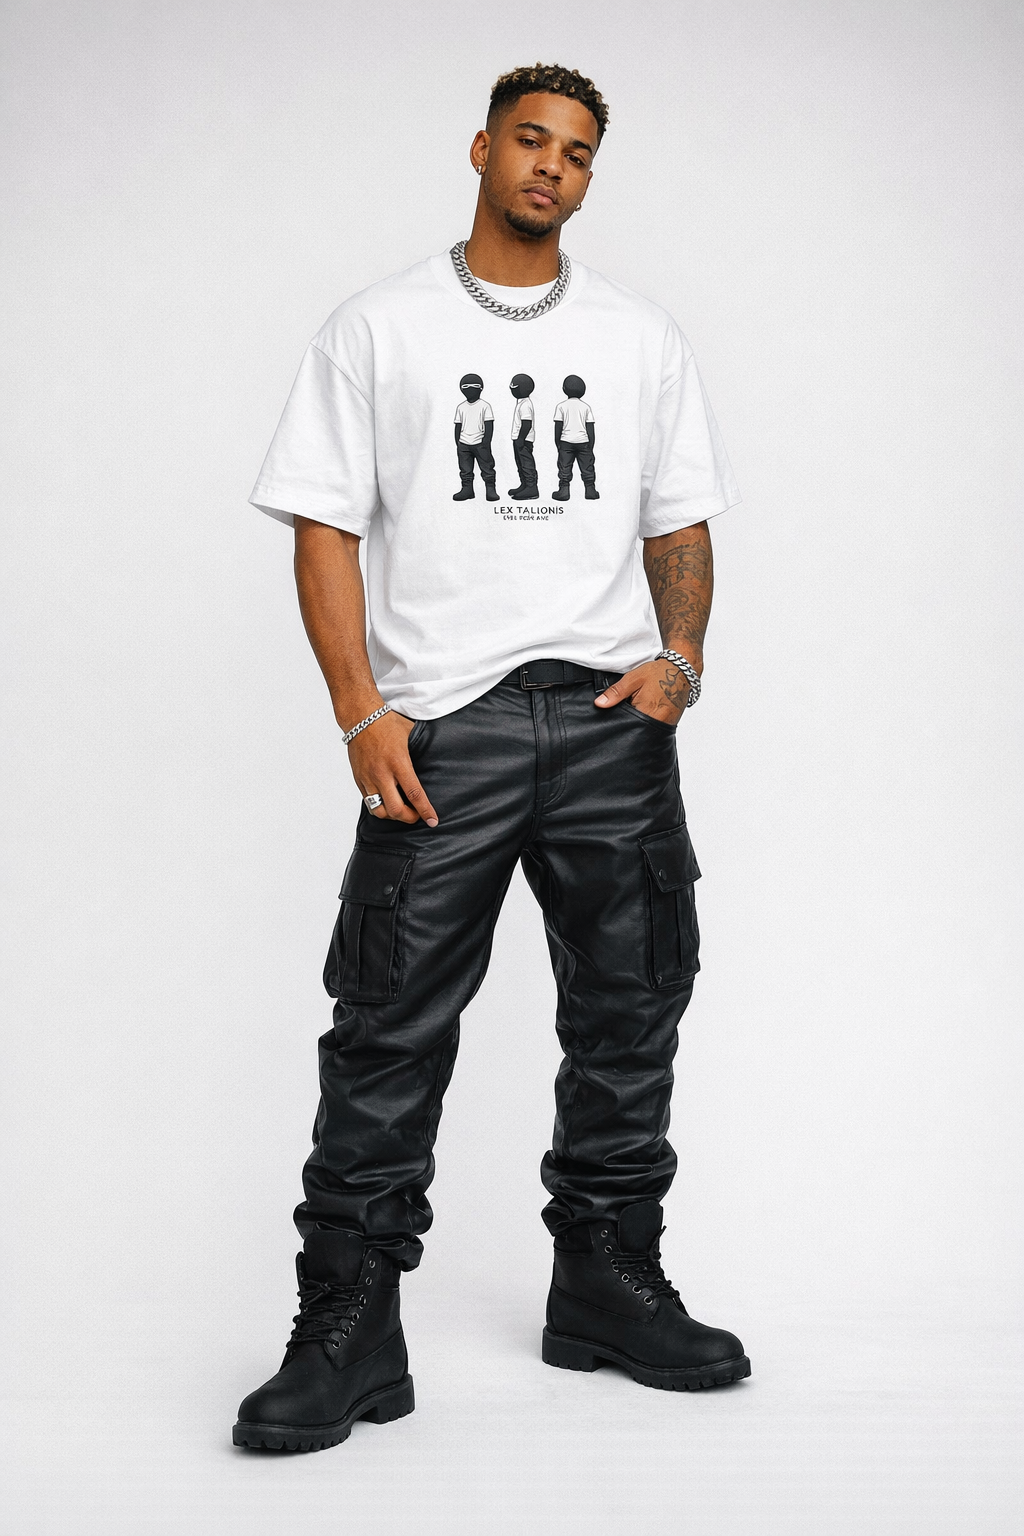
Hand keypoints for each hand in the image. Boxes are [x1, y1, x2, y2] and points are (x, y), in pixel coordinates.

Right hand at [348, 711, 438, 825]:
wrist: (361, 718)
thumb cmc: (387, 724)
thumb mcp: (411, 735)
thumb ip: (421, 752)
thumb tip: (436, 760)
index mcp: (398, 763)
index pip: (414, 794)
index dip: (425, 811)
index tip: (433, 820)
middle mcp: (382, 774)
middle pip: (396, 810)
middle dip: (409, 818)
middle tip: (417, 815)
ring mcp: (368, 778)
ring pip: (380, 811)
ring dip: (393, 816)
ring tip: (402, 810)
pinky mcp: (359, 779)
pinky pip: (369, 802)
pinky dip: (380, 807)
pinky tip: (388, 802)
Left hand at [594, 657, 697, 724]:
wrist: (681, 670)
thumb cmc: (658, 673)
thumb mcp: (633, 679)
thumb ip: (616, 692)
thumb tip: (600, 704)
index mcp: (646, 711)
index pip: (626, 724)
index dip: (619, 721)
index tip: (616, 716)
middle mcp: (658, 721)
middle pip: (636, 730)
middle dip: (629, 723)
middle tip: (629, 711)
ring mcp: (666, 724)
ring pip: (646, 730)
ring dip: (639, 723)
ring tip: (639, 710)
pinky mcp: (671, 724)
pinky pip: (655, 728)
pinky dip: (649, 722)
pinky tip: (647, 712)